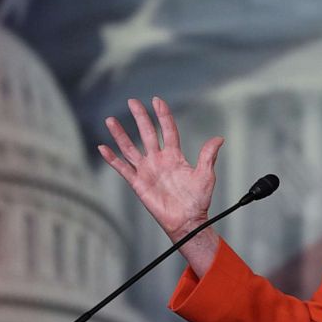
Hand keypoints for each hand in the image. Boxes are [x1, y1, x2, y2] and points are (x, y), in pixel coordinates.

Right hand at [98, 97, 222, 275]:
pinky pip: (122, 168)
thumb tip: (218, 138)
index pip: (167, 130)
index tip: (157, 100)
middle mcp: (158, 160)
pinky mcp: (138, 183)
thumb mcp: (206, 175)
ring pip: (130, 148)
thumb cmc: (198, 200)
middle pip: (147, 134)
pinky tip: (103, 148)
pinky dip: (112, 159)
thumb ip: (208, 156)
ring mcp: (146, 170)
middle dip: (140, 117)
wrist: (188, 221)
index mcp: (175, 156)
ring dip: (120, 134)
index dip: (163, 115)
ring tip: (111, 120)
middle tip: (132, 102)